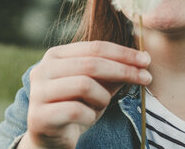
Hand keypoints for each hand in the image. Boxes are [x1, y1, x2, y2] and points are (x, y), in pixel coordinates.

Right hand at [18, 41, 151, 148]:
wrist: (50, 139)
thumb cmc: (75, 107)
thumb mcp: (97, 87)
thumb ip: (113, 72)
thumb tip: (142, 60)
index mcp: (56, 55)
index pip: (95, 46)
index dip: (123, 53)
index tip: (146, 60)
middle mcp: (42, 69)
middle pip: (92, 64)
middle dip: (124, 70)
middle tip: (146, 78)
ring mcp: (38, 92)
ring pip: (84, 85)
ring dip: (103, 97)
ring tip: (102, 105)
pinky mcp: (39, 116)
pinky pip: (76, 111)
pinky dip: (90, 115)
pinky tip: (88, 118)